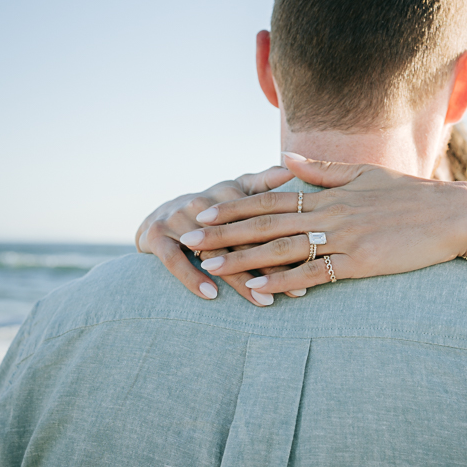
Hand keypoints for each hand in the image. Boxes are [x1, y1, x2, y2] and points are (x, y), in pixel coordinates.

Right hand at [135, 165, 297, 304]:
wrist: (159, 212)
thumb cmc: (211, 207)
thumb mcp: (235, 190)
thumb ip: (263, 182)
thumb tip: (291, 165)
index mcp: (228, 193)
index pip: (261, 221)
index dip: (286, 243)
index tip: (311, 264)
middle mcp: (202, 203)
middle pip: (241, 239)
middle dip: (270, 267)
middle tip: (293, 292)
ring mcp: (177, 218)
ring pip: (213, 253)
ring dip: (239, 279)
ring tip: (262, 301)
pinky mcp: (155, 234)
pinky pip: (174, 260)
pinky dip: (192, 278)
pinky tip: (211, 296)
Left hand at [180, 155, 466, 295]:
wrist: (452, 215)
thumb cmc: (410, 196)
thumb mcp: (365, 175)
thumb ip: (323, 170)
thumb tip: (287, 162)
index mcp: (327, 194)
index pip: (268, 201)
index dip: (233, 206)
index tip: (202, 211)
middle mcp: (329, 213)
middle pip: (265, 223)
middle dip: (223, 232)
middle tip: (188, 238)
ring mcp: (343, 237)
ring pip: (281, 248)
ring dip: (242, 258)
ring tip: (209, 265)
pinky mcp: (359, 262)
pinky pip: (315, 273)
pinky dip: (284, 281)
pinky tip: (258, 288)